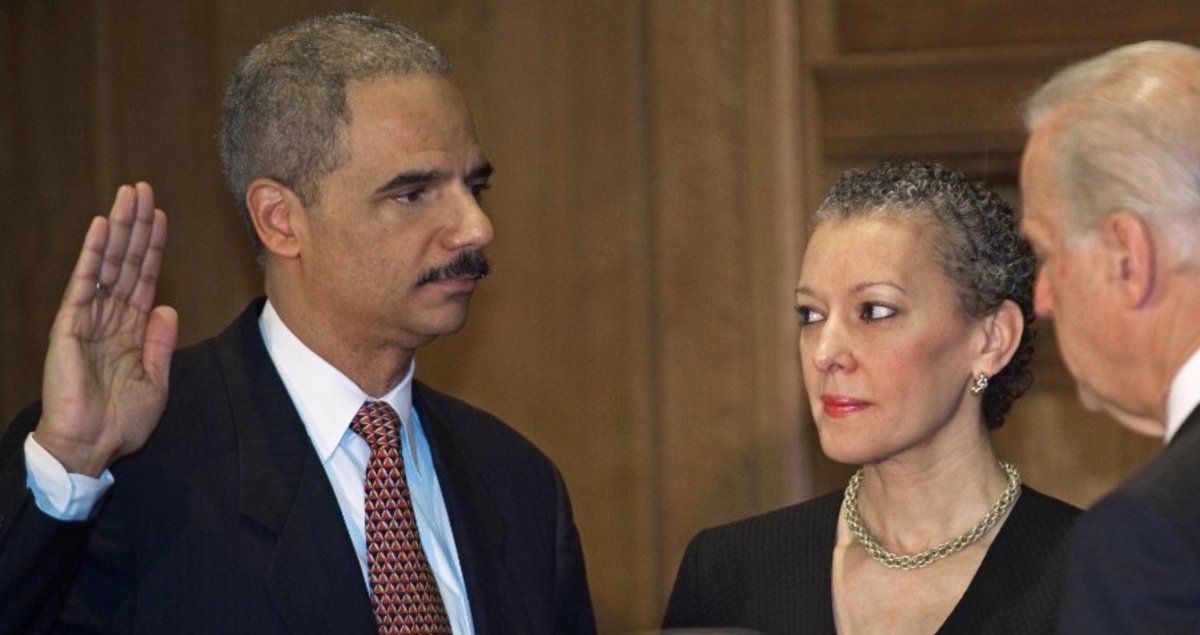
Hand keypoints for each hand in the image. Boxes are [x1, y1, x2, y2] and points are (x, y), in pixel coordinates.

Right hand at [32, 183, 177, 475]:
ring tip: (127, 195)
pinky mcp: (70, 325)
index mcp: (131, 330)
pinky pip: (84, 283)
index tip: (162, 216)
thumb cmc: (120, 421)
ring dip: (118, 228)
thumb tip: (168, 306)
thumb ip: (160, 342)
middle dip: (136, 225)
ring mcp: (89, 318)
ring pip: (107, 264)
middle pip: (126, 261)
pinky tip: (101, 227)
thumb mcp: (156, 380)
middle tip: (143, 188)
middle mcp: (110, 317)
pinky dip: (93, 254)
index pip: (145, 278)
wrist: (90, 447)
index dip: (154, 247)